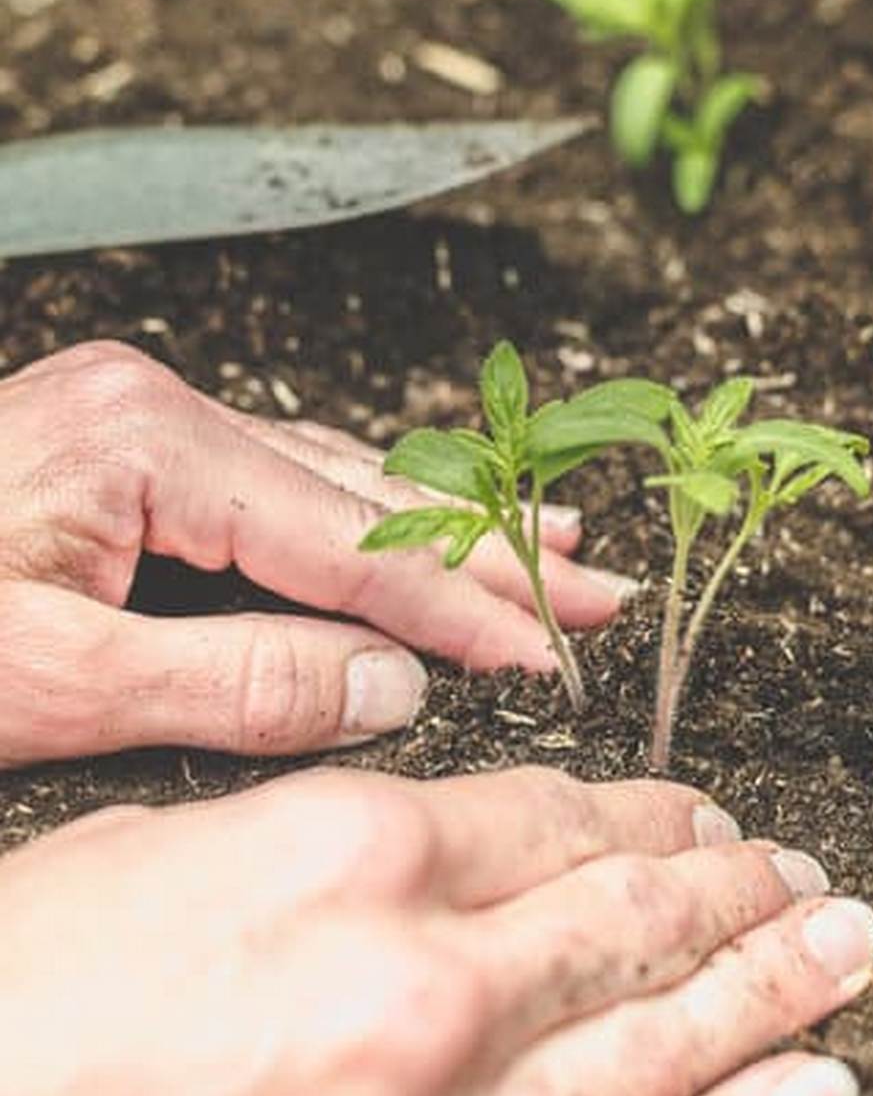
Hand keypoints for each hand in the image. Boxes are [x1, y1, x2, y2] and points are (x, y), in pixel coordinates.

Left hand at [0, 341, 630, 765]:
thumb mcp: (50, 680)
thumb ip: (233, 682)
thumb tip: (387, 686)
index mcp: (146, 441)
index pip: (348, 536)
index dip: (460, 603)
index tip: (548, 649)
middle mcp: (157, 408)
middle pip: (362, 484)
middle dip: (486, 543)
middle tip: (594, 587)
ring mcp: (142, 419)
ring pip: (329, 475)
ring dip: (441, 522)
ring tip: (542, 549)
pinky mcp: (127, 447)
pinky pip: (275, 482)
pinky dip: (359, 520)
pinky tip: (410, 533)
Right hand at [0, 766, 872, 1095]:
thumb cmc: (26, 1001)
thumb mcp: (164, 850)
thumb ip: (321, 827)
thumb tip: (437, 831)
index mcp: (348, 851)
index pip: (558, 812)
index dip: (648, 807)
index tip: (693, 810)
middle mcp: (420, 981)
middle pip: (633, 913)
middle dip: (734, 885)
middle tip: (796, 871)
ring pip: (664, 1039)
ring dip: (771, 987)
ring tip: (840, 947)